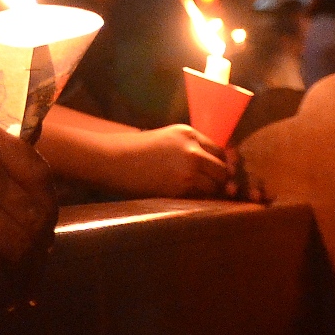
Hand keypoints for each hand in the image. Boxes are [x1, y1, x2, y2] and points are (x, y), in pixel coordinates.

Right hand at [99, 124, 230, 198]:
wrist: (111, 160)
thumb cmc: (134, 150)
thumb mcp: (165, 140)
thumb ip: (188, 148)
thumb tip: (212, 167)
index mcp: (187, 133)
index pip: (220, 151)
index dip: (220, 164)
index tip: (216, 173)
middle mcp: (192, 149)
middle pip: (223, 169)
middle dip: (220, 180)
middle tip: (212, 188)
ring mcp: (188, 169)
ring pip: (216, 186)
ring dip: (212, 192)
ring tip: (199, 194)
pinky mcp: (181, 188)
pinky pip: (203, 197)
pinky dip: (202, 201)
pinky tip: (191, 199)